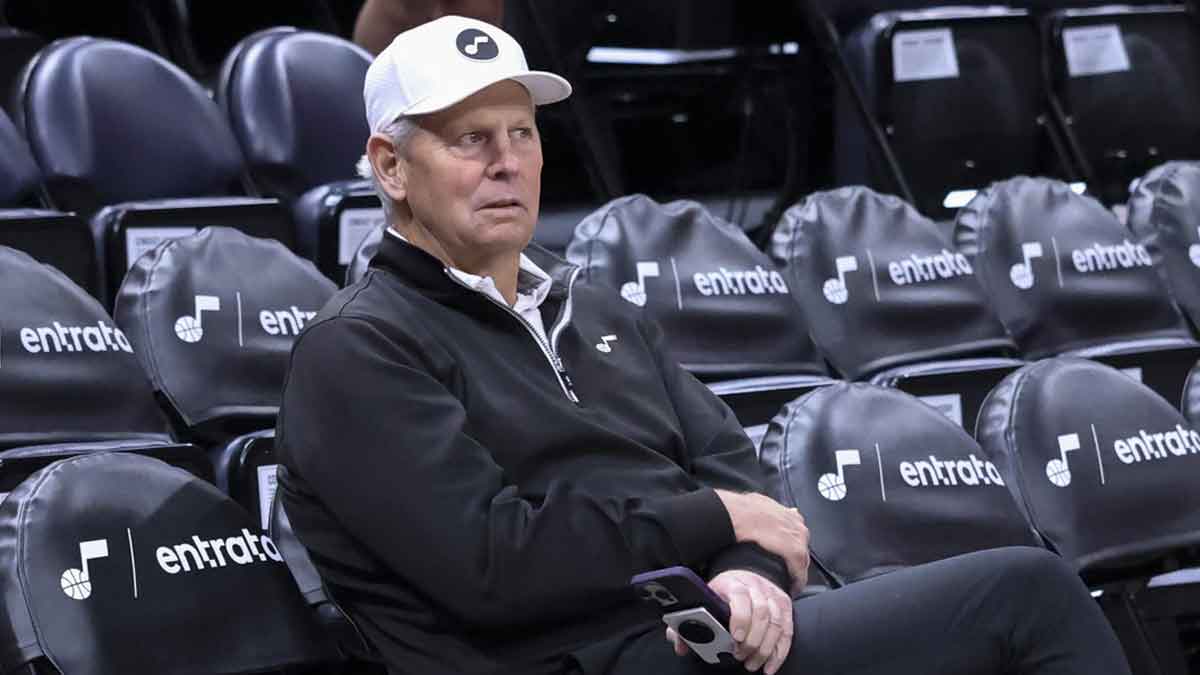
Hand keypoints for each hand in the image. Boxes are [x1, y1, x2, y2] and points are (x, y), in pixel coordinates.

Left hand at [663, 570, 793, 673]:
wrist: (745, 572)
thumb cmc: (722, 592)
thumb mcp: (705, 599)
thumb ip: (688, 621)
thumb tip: (679, 643)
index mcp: (732, 583)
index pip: (740, 595)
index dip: (740, 617)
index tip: (735, 637)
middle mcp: (756, 587)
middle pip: (761, 612)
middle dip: (752, 639)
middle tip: (740, 656)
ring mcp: (772, 596)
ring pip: (776, 623)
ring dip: (765, 648)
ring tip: (751, 663)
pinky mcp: (784, 606)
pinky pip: (787, 631)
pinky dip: (779, 651)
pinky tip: (769, 666)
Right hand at [714, 491, 809, 593]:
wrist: (739, 515)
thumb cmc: (743, 509)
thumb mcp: (758, 502)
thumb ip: (765, 508)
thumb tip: (760, 508)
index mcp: (790, 515)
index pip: (797, 535)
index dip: (791, 546)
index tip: (786, 554)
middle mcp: (799, 527)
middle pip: (802, 550)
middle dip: (795, 560)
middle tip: (786, 572)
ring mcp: (799, 540)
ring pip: (803, 563)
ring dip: (796, 573)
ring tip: (788, 584)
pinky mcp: (796, 554)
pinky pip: (799, 574)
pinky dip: (795, 583)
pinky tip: (790, 590)